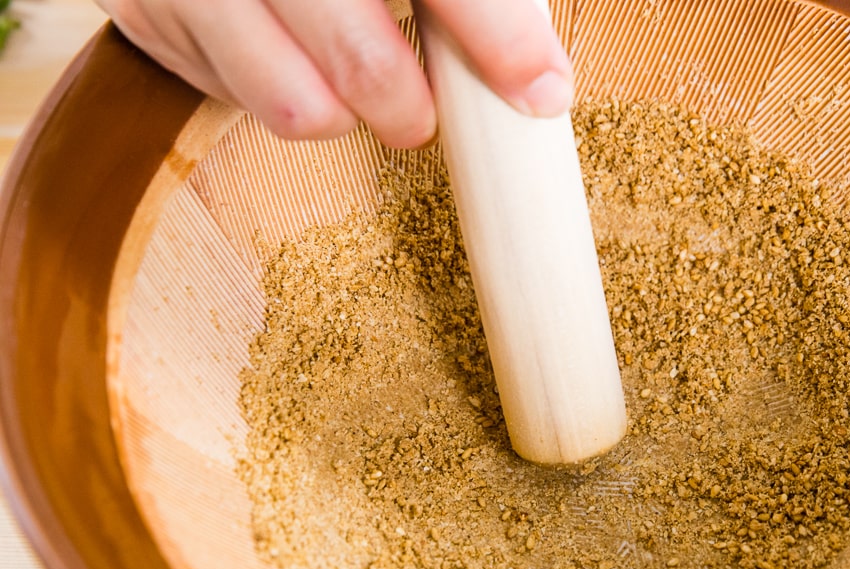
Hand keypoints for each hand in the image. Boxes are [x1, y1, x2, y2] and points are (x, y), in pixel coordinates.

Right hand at [95, 0, 573, 149]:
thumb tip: (536, 70)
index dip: (498, 37)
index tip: (542, 90)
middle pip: (364, 63)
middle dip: (412, 106)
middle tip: (422, 108)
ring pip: (302, 107)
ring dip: (347, 113)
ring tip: (352, 79)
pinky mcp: (152, 18)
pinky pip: (238, 101)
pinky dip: (284, 94)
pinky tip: (287, 53)